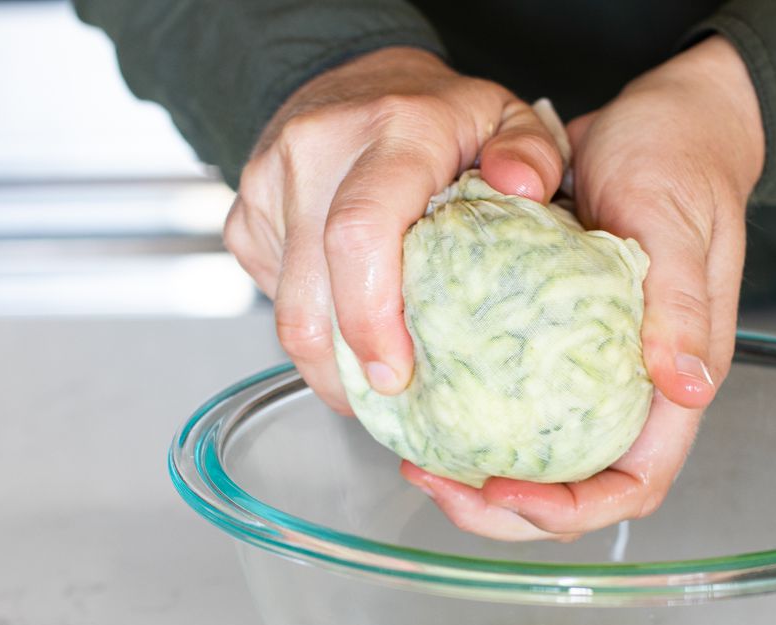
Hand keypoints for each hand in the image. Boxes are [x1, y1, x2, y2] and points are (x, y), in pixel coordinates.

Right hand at [224, 47, 564, 412]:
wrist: (351, 73)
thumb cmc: (436, 114)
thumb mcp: (504, 116)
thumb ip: (530, 150)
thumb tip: (524, 186)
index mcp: (390, 132)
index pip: (359, 233)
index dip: (371, 317)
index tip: (396, 374)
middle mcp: (316, 152)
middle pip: (312, 292)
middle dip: (347, 367)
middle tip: (390, 401)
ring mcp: (268, 187)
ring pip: (287, 308)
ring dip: (328, 361)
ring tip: (372, 382)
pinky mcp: (244, 219)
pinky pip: (274, 299)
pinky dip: (313, 328)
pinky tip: (350, 326)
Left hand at [402, 36, 764, 539]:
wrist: (659, 112)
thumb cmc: (680, 164)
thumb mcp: (679, 227)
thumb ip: (682, 308)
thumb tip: (688, 389)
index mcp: (672, 385)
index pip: (632, 485)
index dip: (572, 509)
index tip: (504, 486)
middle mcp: (628, 392)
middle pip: (572, 490)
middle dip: (502, 506)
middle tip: (432, 479)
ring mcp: (585, 371)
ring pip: (533, 457)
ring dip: (474, 472)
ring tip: (416, 456)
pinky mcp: (548, 342)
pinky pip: (508, 401)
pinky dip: (466, 415)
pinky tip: (419, 397)